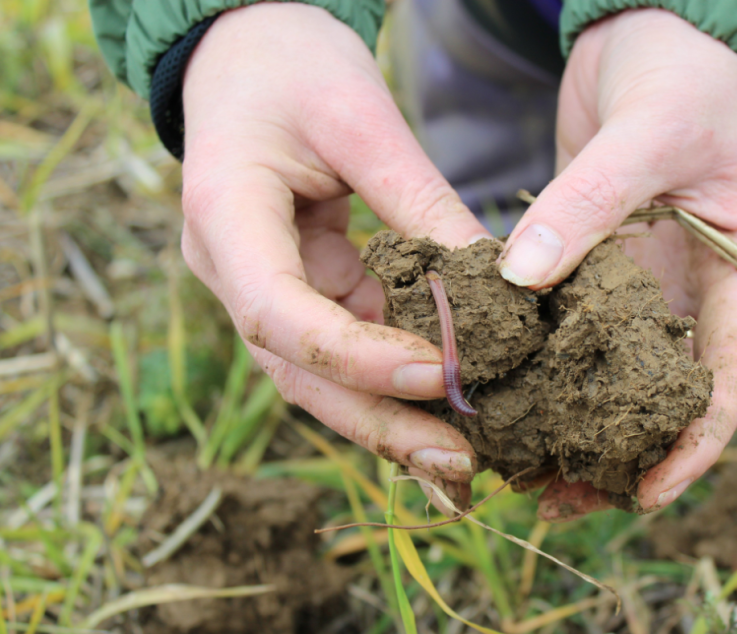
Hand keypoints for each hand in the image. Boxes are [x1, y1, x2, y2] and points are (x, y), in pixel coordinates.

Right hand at [180, 3, 488, 501]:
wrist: (250, 52)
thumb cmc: (294, 66)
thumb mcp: (362, 117)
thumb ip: (419, 200)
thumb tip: (496, 282)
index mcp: (224, 216)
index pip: (279, 313)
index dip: (357, 356)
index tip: (440, 372)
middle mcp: (232, 268)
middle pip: (298, 370)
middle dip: (379, 420)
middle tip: (458, 461)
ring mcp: (262, 284)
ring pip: (319, 373)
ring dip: (389, 415)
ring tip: (460, 453)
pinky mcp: (299, 286)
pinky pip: (343, 343)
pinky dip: (393, 374)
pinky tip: (446, 398)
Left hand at [498, 9, 736, 517]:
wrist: (654, 33)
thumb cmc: (684, 75)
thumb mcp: (648, 134)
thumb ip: (590, 202)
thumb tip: (521, 279)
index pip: (731, 376)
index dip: (697, 442)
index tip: (650, 491)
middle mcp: (693, 290)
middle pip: (664, 393)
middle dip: (621, 450)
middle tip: (565, 499)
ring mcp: (641, 282)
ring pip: (613, 371)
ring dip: (575, 421)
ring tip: (525, 472)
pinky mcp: (592, 264)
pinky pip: (568, 326)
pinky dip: (543, 365)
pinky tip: (504, 396)